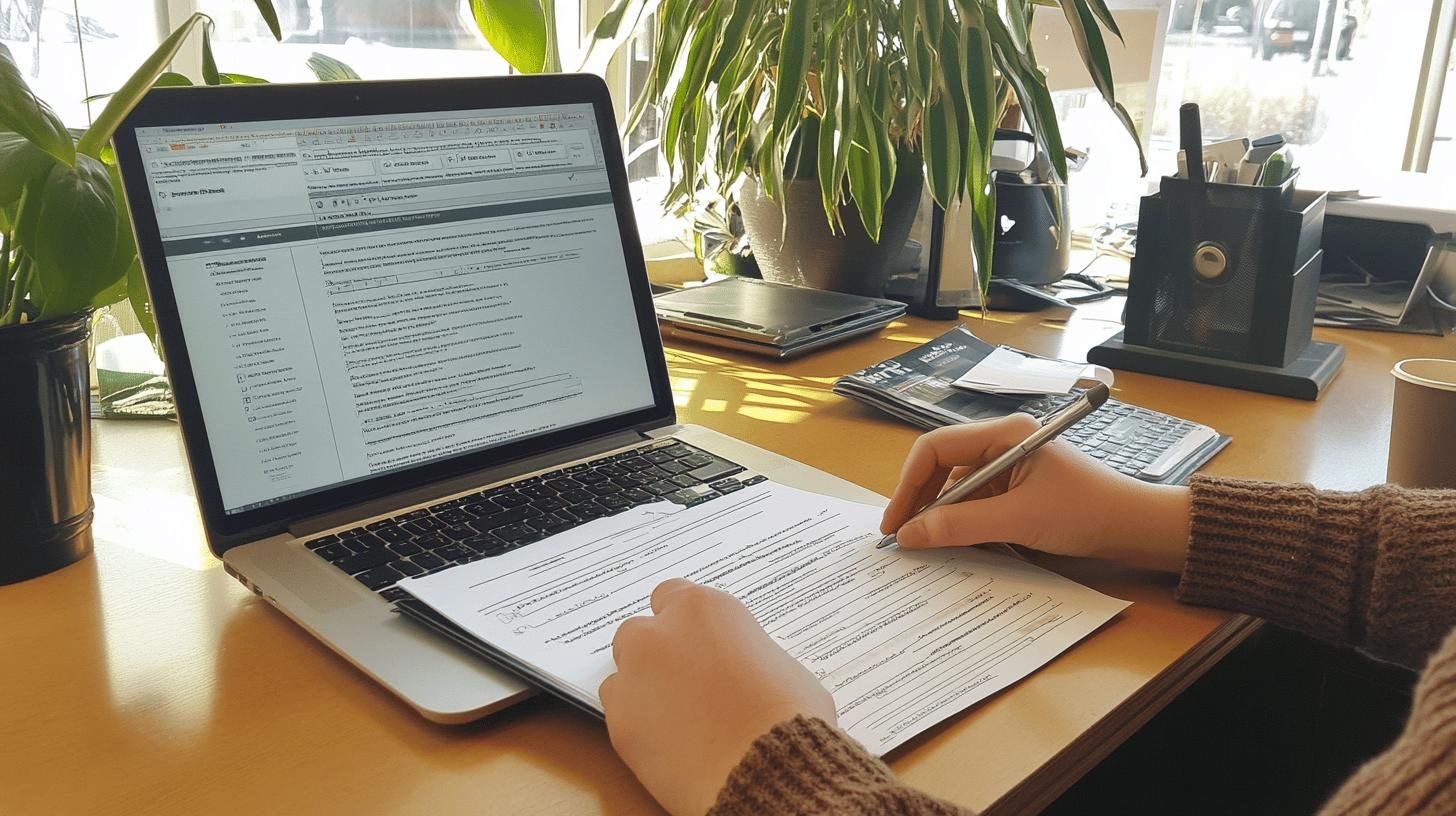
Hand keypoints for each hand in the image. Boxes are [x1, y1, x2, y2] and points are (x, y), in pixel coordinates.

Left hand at [600, 579, 836, 815]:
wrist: (768, 770)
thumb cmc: (788, 718)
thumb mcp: (781, 666)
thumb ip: (745, 654)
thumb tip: (743, 670)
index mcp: (704, 610)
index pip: (671, 595)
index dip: (681, 623)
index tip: (690, 641)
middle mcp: (661, 634)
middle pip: (639, 631)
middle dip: (656, 653)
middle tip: (683, 683)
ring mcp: (634, 675)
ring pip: (622, 672)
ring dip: (642, 686)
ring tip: (676, 718)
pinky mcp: (620, 721)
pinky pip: (618, 713)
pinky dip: (636, 723)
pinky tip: (667, 741)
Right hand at [880, 413, 1191, 572]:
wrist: (1136, 528)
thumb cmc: (1086, 511)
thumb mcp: (1019, 520)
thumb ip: (961, 526)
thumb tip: (909, 535)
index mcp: (1004, 433)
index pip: (936, 448)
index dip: (908, 484)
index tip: (895, 522)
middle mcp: (1002, 444)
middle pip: (942, 467)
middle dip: (919, 502)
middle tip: (902, 538)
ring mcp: (1009, 468)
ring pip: (956, 490)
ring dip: (940, 516)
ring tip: (925, 546)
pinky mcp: (1016, 492)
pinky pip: (975, 504)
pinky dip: (961, 524)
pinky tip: (953, 545)